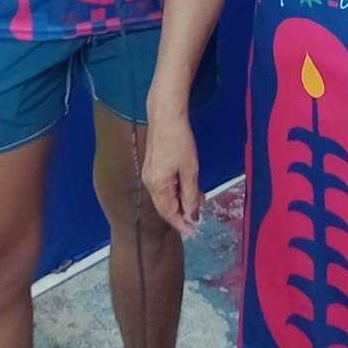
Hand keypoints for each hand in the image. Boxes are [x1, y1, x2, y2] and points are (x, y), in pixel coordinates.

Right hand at [143, 106, 202, 236]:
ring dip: (180, 201)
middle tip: (198, 216)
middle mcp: (149, 182)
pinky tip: (187, 186)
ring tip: (197, 199)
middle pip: (165, 206)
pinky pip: (163, 186)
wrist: (165, 115)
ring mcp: (149, 174)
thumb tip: (192, 214)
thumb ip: (190, 194)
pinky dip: (175, 190)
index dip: (181, 224)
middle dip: (182, 213)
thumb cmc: (179, 141)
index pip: (169, 213)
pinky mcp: (152, 165)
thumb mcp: (190, 169)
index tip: (193, 232)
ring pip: (165, 196)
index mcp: (158, 186)